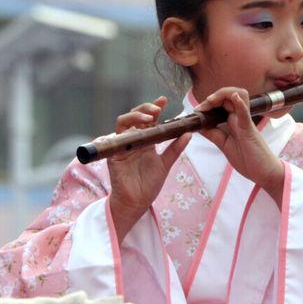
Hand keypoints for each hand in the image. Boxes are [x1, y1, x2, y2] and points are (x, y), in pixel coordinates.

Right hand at [107, 96, 191, 237]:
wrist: (137, 203)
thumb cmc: (148, 185)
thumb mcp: (166, 164)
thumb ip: (175, 148)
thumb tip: (189, 133)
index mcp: (144, 140)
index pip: (148, 119)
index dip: (154, 107)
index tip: (164, 99)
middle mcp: (132, 140)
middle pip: (134, 116)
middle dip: (145, 108)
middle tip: (157, 107)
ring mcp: (121, 146)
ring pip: (123, 122)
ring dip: (135, 117)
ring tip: (149, 117)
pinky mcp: (113, 155)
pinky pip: (116, 141)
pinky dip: (124, 135)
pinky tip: (134, 132)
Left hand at [196, 86, 285, 197]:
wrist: (264, 173)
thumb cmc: (248, 159)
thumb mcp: (224, 146)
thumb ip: (213, 135)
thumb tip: (198, 126)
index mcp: (233, 121)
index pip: (221, 103)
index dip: (207, 103)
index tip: (196, 112)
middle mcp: (240, 118)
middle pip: (228, 96)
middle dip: (212, 97)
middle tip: (200, 108)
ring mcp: (245, 122)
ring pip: (238, 96)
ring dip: (223, 94)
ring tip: (211, 101)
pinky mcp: (250, 130)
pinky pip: (245, 114)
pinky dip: (240, 104)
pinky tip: (235, 97)